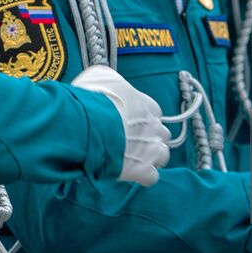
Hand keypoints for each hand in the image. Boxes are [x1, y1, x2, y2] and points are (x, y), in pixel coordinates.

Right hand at [71, 65, 170, 185]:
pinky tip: (131, 172)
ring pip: (163, 155)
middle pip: (161, 134)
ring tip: (133, 158)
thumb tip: (107, 81)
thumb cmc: (94, 98)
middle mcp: (154, 127)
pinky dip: (144, 176)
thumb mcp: (100, 75)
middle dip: (150, 137)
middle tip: (130, 140)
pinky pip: (152, 177)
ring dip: (151, 157)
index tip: (130, 121)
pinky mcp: (141, 170)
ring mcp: (150, 150)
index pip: (155, 112)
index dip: (144, 118)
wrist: (88, 124)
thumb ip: (110, 79)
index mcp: (148, 105)